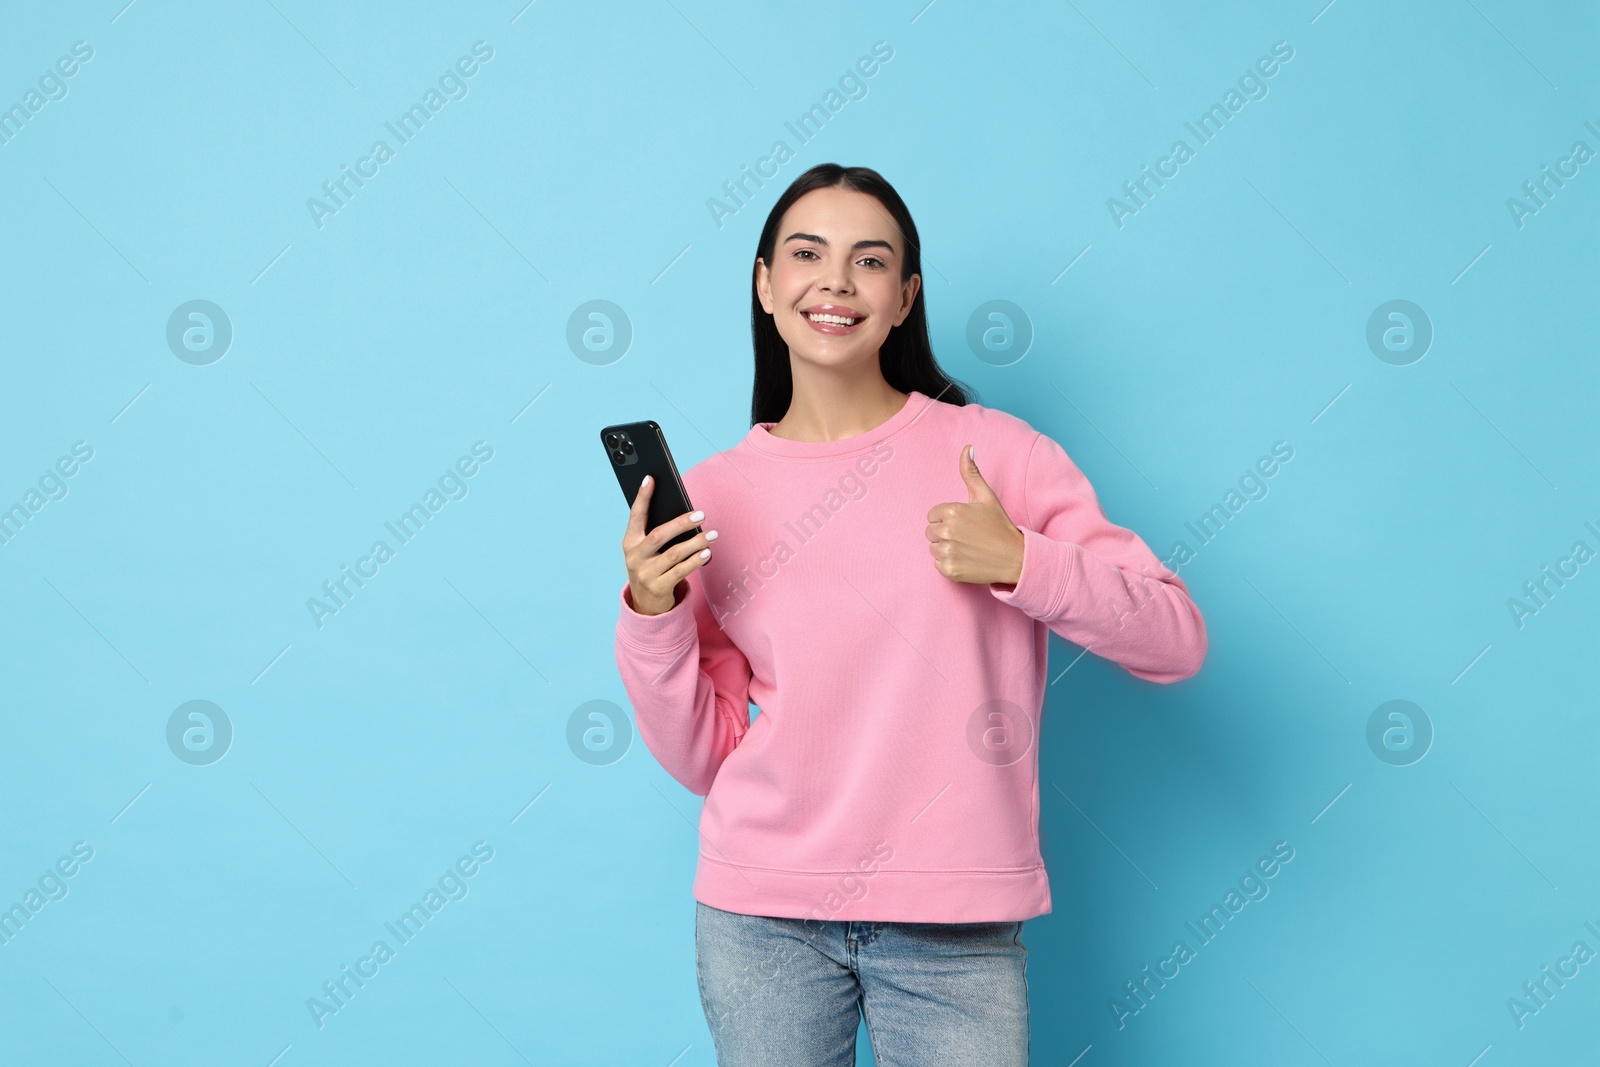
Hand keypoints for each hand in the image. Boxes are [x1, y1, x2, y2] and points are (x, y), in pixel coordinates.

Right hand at [622, 475, 716, 615]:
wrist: (645, 603)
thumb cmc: (650, 566)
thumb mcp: (646, 550)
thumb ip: (656, 533)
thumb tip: (683, 513)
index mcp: (629, 542)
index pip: (636, 515)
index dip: (643, 497)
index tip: (651, 478)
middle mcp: (635, 557)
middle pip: (660, 535)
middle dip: (681, 523)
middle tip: (701, 515)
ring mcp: (646, 574)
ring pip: (674, 553)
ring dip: (696, 543)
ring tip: (712, 535)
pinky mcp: (658, 588)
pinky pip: (681, 571)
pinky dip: (696, 561)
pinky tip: (707, 553)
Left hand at [926, 444, 1024, 586]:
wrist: (1015, 558)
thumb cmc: (1000, 526)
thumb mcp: (986, 496)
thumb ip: (971, 472)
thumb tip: (967, 448)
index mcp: (953, 511)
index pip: (933, 514)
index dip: (947, 518)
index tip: (964, 523)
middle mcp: (947, 531)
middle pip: (930, 531)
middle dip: (944, 533)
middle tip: (967, 536)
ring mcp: (948, 552)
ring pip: (933, 548)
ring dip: (946, 548)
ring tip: (967, 548)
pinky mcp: (949, 570)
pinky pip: (937, 564)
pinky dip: (949, 564)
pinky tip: (966, 560)